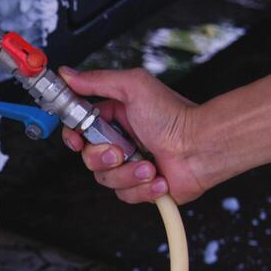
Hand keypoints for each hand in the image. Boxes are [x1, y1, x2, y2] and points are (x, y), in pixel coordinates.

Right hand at [56, 66, 206, 204]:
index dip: (74, 137)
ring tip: (150, 165)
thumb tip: (67, 74)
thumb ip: (96, 80)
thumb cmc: (174, 116)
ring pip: (106, 179)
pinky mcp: (142, 186)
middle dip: (103, 158)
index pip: (79, 129)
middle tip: (120, 152)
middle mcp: (121, 142)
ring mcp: (131, 165)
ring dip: (128, 174)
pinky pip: (125, 195)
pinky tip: (159, 177)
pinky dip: (144, 189)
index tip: (77, 140)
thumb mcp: (132, 86)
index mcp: (114, 118)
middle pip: (88, 158)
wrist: (202, 148)